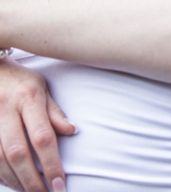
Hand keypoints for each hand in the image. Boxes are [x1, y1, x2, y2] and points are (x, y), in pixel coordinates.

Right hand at [0, 60, 74, 191]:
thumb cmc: (20, 80)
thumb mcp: (42, 88)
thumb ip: (54, 112)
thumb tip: (72, 131)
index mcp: (28, 97)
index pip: (42, 136)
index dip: (51, 163)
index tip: (61, 182)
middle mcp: (5, 109)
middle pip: (18, 153)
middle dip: (32, 179)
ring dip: (15, 181)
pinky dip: (0, 174)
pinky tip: (13, 182)